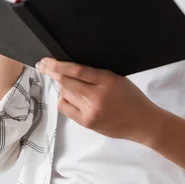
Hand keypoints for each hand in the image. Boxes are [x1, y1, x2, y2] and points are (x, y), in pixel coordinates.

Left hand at [36, 57, 160, 143]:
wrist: (142, 122)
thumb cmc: (132, 97)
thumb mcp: (117, 79)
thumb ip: (95, 74)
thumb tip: (70, 69)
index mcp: (107, 81)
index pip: (76, 70)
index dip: (58, 65)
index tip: (47, 60)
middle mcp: (96, 97)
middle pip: (66, 82)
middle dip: (51, 72)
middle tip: (42, 66)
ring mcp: (90, 111)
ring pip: (64, 94)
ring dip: (60, 86)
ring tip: (64, 82)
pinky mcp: (87, 123)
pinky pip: (66, 108)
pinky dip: (63, 99)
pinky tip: (67, 96)